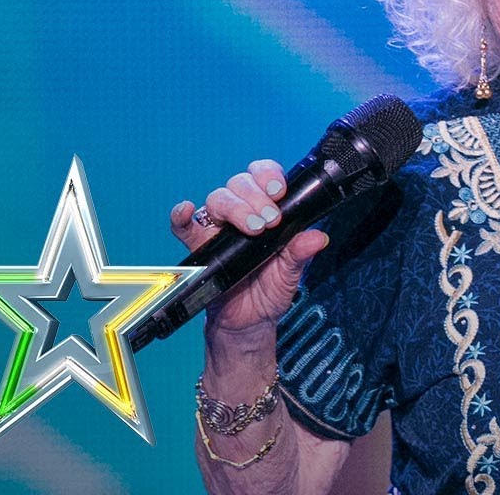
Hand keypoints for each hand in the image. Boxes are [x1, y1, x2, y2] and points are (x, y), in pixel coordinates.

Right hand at [169, 159, 328, 332]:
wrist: (249, 322)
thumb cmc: (269, 291)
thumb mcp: (291, 273)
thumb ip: (301, 253)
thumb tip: (318, 238)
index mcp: (266, 210)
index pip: (263, 176)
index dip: (269, 175)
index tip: (279, 191)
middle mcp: (240, 213)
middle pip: (239, 184)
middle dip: (256, 197)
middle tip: (270, 221)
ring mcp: (217, 228)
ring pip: (217, 198)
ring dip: (235, 207)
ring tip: (253, 229)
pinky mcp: (198, 246)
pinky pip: (184, 226)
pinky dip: (181, 216)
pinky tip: (186, 211)